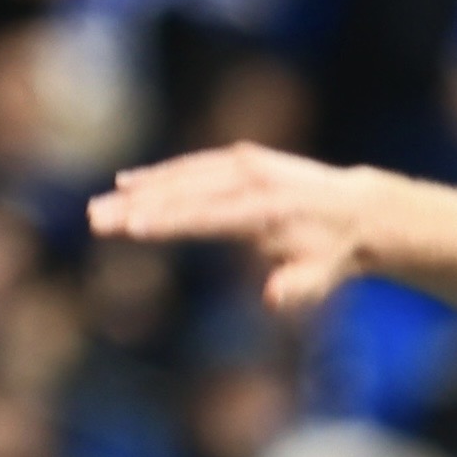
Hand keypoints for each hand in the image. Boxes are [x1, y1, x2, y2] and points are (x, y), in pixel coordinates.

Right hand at [90, 144, 376, 316]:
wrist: (359, 209)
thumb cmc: (334, 253)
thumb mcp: (326, 276)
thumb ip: (300, 288)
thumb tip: (273, 299)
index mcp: (268, 211)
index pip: (208, 216)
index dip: (169, 221)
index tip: (132, 226)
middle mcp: (253, 180)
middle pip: (186, 193)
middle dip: (139, 207)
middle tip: (97, 220)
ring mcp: (246, 164)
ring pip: (184, 175)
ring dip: (140, 190)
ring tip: (100, 206)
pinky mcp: (241, 157)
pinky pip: (194, 165)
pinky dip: (161, 174)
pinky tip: (128, 182)